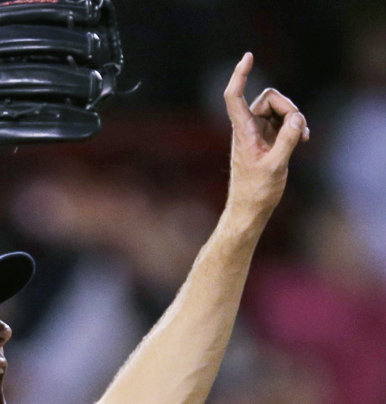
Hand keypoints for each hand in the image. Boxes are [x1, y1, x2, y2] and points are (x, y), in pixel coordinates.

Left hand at [223, 53, 308, 227]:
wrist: (249, 212)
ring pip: (276, 109)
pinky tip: (302, 139)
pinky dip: (292, 126)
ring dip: (293, 117)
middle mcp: (247, 129)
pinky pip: (280, 122)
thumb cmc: (256, 193)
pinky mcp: (265, 141)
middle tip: (299, 128)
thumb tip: (297, 118)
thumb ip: (286, 140)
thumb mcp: (276, 167)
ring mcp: (256, 134)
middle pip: (268, 99)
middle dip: (288, 107)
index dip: (240, 75)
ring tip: (302, 138)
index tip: (248, 57)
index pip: (235, 97)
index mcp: (244, 132)